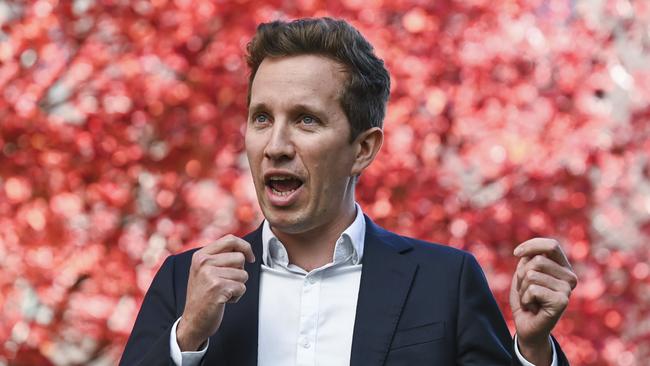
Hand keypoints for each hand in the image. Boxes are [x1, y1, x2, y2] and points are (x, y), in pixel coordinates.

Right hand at [177, 235, 255, 350]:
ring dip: (238, 286)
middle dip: (240, 272)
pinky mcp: (218, 288)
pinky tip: (223, 300)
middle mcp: (203, 262)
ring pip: (243, 274)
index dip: (245, 247)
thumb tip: (244, 248)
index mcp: (200, 255)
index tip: (251, 257)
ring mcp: (209, 275)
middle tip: (226, 283)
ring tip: (223, 292)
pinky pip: (241, 287)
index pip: (230, 239)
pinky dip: (237, 296)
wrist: (193, 321)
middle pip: (240, 257)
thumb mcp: (204, 271)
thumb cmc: (203, 296)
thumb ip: (219, 257)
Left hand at [510, 238, 577, 364]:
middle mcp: (570, 277)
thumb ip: (529, 259)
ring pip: (532, 275)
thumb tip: (531, 252)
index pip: (551, 245)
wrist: (527, 326)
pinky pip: (533, 289)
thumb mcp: (524, 273)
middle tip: (527, 290)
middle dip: (522, 275)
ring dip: (523, 289)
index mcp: (563, 267)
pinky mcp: (562, 302)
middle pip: (537, 261)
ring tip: (530, 299)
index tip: (516, 253)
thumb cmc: (526, 298)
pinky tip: (533, 307)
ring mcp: (568, 290)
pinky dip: (525, 298)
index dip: (531, 245)